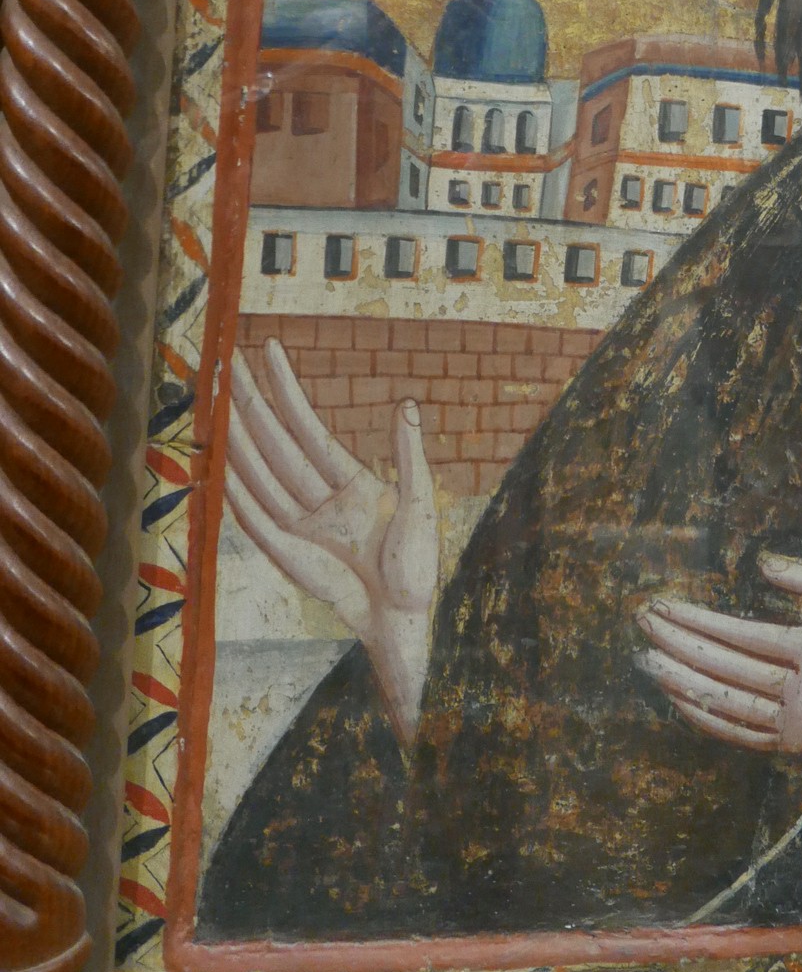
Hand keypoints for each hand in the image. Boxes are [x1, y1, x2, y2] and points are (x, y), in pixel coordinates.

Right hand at [222, 339, 438, 743]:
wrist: (400, 622)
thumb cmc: (415, 568)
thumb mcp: (418, 504)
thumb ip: (409, 455)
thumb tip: (405, 403)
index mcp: (349, 479)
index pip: (308, 424)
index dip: (286, 388)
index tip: (268, 350)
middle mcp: (318, 496)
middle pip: (274, 440)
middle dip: (249, 402)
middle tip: (223, 362)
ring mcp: (297, 523)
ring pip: (258, 470)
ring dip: (234, 436)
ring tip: (213, 399)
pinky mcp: (284, 552)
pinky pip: (251, 514)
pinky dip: (231, 488)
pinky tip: (214, 460)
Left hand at [637, 555, 801, 769]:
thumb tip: (763, 561)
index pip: (735, 635)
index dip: (693, 620)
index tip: (661, 605)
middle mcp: (801, 692)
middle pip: (721, 667)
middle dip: (676, 643)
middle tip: (642, 622)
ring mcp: (799, 724)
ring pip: (725, 704)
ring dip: (682, 681)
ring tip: (648, 659)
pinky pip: (742, 735)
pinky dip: (707, 718)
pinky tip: (682, 701)